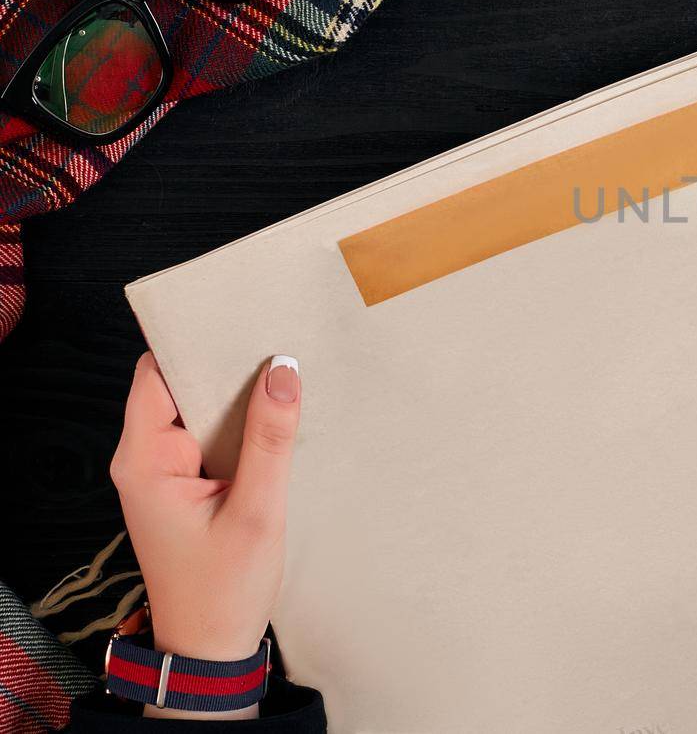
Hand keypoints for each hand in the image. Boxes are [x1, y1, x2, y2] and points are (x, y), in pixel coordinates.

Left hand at [110, 352, 302, 719]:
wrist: (212, 648)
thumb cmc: (224, 588)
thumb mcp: (257, 511)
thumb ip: (270, 439)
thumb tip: (284, 369)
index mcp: (144, 460)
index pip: (156, 374)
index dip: (191, 339)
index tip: (235, 313)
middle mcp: (147, 459)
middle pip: (181, 385)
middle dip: (227, 363)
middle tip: (278, 336)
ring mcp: (167, 472)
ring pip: (203, 410)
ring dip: (241, 394)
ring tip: (288, 369)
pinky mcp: (190, 485)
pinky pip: (215, 436)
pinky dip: (245, 424)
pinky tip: (281, 413)